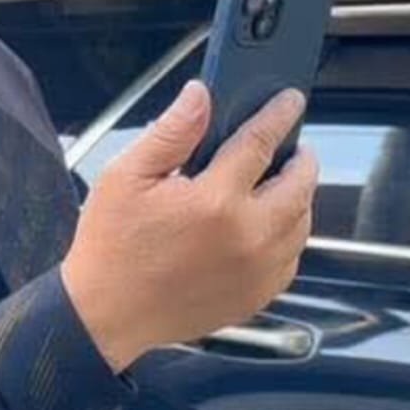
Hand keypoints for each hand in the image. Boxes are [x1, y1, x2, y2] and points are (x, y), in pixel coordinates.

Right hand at [60, 82, 317, 372]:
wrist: (108, 314)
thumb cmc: (112, 246)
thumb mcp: (126, 176)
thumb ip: (171, 132)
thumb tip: (200, 95)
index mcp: (214, 201)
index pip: (261, 143)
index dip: (279, 116)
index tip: (290, 101)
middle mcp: (247, 236)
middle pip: (299, 185)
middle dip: (301, 159)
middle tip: (293, 146)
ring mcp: (257, 270)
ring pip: (301, 223)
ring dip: (299, 197)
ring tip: (281, 183)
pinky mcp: (256, 296)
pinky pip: (292, 259)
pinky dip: (289, 236)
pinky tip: (269, 226)